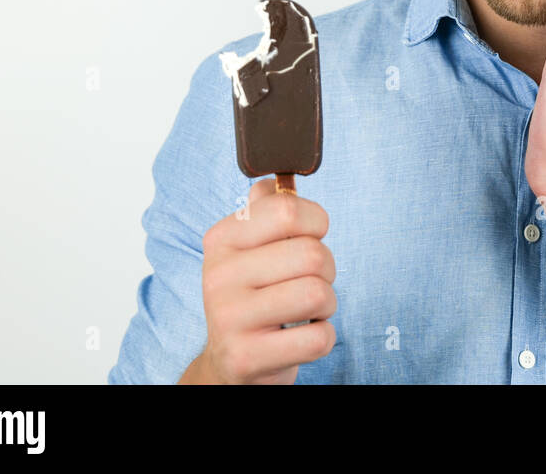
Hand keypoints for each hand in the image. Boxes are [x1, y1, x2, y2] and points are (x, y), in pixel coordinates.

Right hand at [180, 179, 336, 383]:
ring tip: (305, 311)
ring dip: (326, 305)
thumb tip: (273, 182)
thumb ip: (266, 211)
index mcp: (221, 240)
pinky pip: (318, 338)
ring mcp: (228, 318)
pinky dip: (323, 337)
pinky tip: (300, 337)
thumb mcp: (251, 250)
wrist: (230, 362)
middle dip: (327, 270)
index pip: (288, 210)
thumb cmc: (254, 296)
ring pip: (318, 294)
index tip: (310, 236)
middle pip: (312, 254)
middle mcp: (218, 276)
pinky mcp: (245, 357)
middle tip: (308, 281)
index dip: (316, 222)